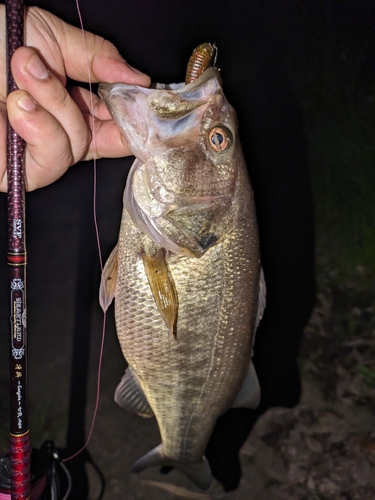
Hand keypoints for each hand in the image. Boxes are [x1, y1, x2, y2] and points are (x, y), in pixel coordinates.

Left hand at [0, 6, 150, 191]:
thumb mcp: (46, 35)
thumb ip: (94, 55)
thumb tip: (136, 77)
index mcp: (69, 100)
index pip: (114, 120)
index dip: (133, 116)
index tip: (145, 103)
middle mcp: (59, 129)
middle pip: (107, 138)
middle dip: (92, 103)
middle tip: (60, 73)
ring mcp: (39, 151)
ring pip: (78, 146)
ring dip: (55, 105)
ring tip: (24, 72)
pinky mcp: (20, 172)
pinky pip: (52, 161)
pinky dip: (40, 129)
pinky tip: (18, 105)